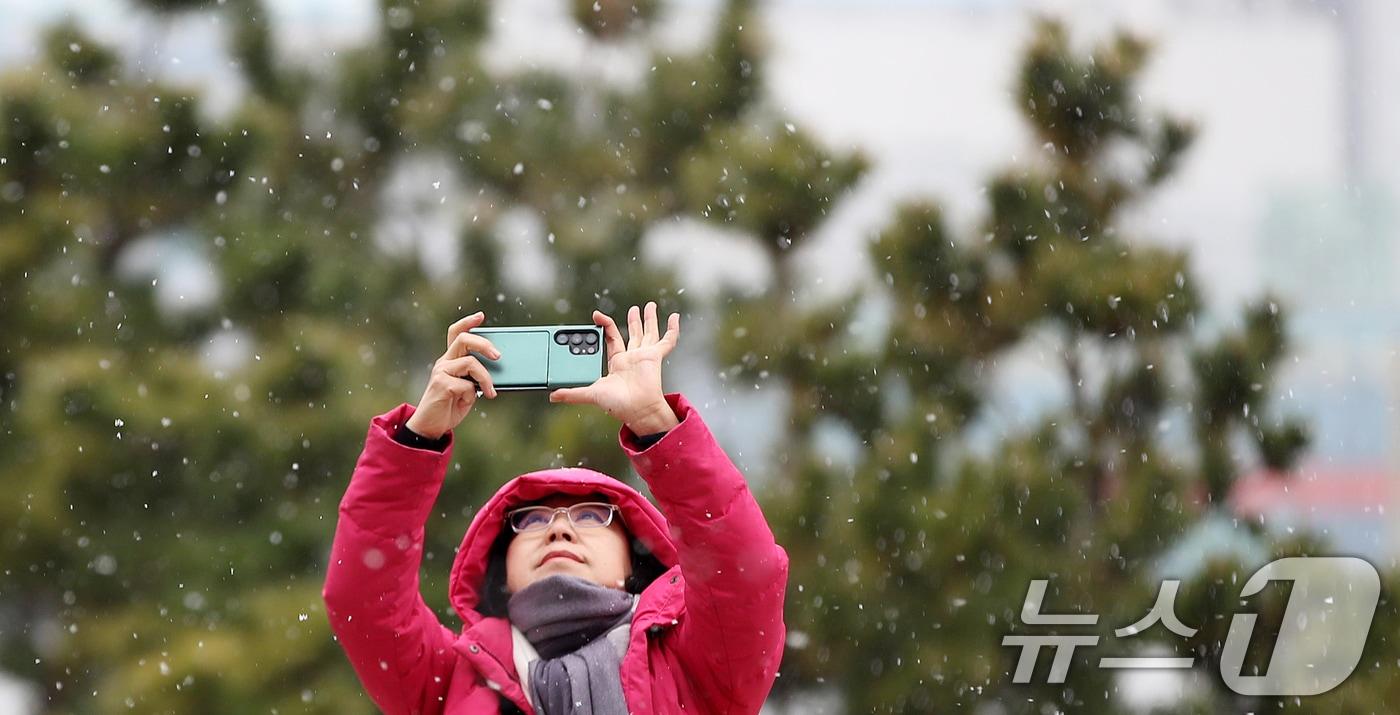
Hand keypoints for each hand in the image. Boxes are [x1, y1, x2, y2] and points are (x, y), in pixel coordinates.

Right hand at [404, 312, 499, 439]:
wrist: (431, 426)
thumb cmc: (451, 406)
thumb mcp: (468, 389)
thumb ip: (476, 377)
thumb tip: (497, 370)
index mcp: (450, 360)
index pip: (455, 334)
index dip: (467, 323)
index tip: (480, 316)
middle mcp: (444, 362)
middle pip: (464, 339)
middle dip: (484, 344)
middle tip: (499, 356)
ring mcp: (441, 372)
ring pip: (471, 362)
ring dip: (486, 378)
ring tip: (490, 392)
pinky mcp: (441, 384)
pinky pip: (467, 384)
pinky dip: (472, 394)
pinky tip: (467, 402)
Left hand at [549, 301, 680, 433]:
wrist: (636, 410)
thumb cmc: (617, 405)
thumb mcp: (591, 394)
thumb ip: (573, 394)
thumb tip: (553, 396)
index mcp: (617, 362)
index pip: (612, 338)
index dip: (605, 326)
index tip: (597, 315)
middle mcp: (632, 358)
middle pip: (633, 334)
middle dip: (633, 321)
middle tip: (634, 308)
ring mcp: (645, 357)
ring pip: (649, 333)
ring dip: (650, 320)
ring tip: (650, 306)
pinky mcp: (655, 357)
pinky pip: (667, 341)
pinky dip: (672, 329)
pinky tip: (675, 317)